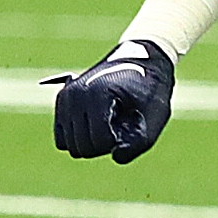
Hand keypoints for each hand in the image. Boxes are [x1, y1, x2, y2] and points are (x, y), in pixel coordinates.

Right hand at [52, 42, 174, 161]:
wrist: (143, 60)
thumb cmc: (151, 89)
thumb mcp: (156, 116)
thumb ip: (139, 143)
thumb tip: (115, 156)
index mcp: (98, 94)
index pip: (100, 141)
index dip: (121, 141)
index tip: (133, 121)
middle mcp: (75, 95)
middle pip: (82, 147)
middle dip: (104, 143)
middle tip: (122, 121)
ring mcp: (64, 97)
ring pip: (69, 145)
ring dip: (92, 140)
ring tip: (110, 120)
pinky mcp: (61, 102)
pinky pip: (62, 138)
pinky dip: (79, 137)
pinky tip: (97, 122)